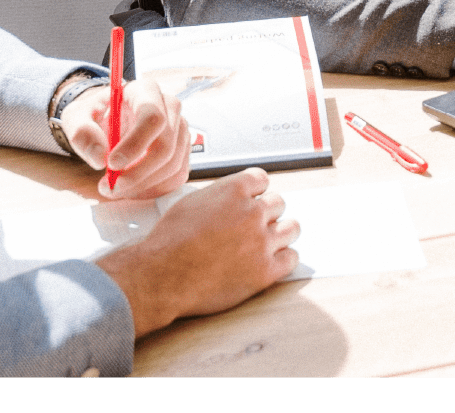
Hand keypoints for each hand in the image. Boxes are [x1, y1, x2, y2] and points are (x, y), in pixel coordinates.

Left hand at [59, 76, 190, 199]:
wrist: (108, 118)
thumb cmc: (94, 114)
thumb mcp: (76, 117)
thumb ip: (82, 133)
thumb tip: (100, 158)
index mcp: (145, 90)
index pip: (153, 117)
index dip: (135, 144)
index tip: (111, 164)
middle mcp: (169, 106)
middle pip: (166, 145)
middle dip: (138, 174)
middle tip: (110, 187)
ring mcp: (180, 127)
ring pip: (173, 164)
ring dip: (143, 184)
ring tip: (116, 187)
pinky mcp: (182, 148)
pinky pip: (177, 175)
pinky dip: (154, 189)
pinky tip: (132, 187)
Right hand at [96, 168, 299, 338]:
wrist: (163, 276)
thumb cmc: (169, 241)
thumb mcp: (192, 201)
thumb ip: (219, 196)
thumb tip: (228, 198)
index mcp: (236, 190)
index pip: (262, 179)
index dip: (256, 191)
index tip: (253, 199)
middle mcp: (253, 212)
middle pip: (278, 203)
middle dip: (267, 213)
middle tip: (256, 225)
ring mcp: (262, 241)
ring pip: (291, 228)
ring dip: (282, 233)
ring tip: (271, 240)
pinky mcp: (265, 271)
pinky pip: (291, 258)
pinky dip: (284, 258)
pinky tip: (275, 261)